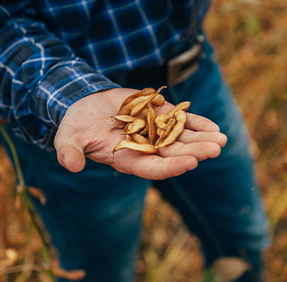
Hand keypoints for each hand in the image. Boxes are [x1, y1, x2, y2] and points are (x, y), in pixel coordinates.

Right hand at [54, 88, 226, 179]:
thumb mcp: (69, 138)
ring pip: (182, 139)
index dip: (170, 166)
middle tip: (215, 149)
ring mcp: (154, 133)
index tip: (190, 163)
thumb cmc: (77, 126)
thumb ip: (69, 151)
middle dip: (194, 152)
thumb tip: (71, 165)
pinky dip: (196, 123)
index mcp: (127, 159)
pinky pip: (181, 121)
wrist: (87, 106)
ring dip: (201, 139)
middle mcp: (145, 149)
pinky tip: (213, 126)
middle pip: (173, 154)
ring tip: (221, 139)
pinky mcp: (159, 117)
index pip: (152, 168)